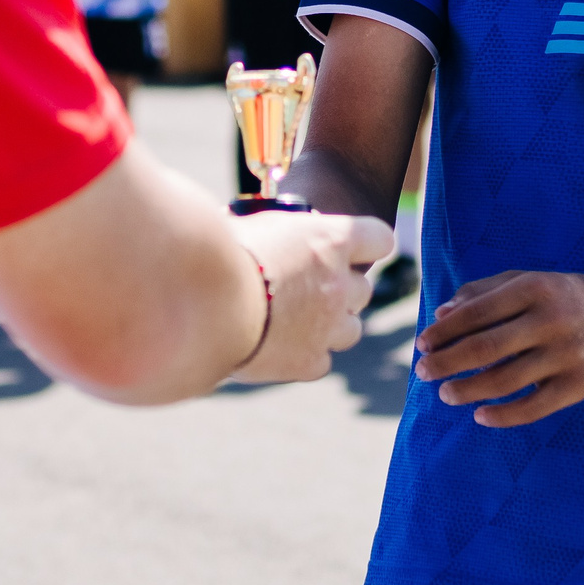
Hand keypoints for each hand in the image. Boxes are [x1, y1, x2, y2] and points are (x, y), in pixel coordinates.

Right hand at [229, 209, 392, 384]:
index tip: (351, 249)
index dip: (367, 245)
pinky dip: (304, 356)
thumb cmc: (220, 251)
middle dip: (341, 289)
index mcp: (331, 239)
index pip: (379, 239)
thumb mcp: (250, 223)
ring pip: (351, 329)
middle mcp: (339, 284)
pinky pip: (320, 361)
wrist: (204, 302)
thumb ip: (272, 229)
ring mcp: (328, 327)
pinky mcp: (308, 362)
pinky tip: (275, 347)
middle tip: (307, 287)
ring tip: (291, 320)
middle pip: (363, 289)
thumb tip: (258, 224)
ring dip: (330, 325)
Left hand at [412, 270, 583, 427]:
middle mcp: (551, 319)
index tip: (421, 343)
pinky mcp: (580, 386)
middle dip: (446, 362)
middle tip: (422, 372)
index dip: (445, 331)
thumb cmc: (566, 298)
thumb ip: (484, 292)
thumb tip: (441, 314)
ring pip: (504, 380)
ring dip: (467, 390)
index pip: (477, 312)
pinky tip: (480, 416)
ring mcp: (567, 354)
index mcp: (535, 288)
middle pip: (485, 347)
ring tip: (446, 394)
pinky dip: (503, 416)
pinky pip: (534, 408)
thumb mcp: (529, 281)